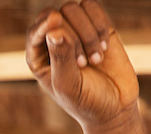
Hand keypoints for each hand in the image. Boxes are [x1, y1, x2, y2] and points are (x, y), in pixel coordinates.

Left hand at [25, 0, 138, 129]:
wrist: (114, 107)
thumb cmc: (85, 102)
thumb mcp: (68, 85)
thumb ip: (60, 57)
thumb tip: (54, 29)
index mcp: (38, 57)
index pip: (35, 31)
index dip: (44, 24)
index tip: (54, 21)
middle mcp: (54, 41)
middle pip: (57, 16)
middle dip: (73, 37)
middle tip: (84, 64)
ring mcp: (75, 31)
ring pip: (74, 8)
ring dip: (88, 33)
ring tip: (96, 59)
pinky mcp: (96, 26)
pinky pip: (93, 7)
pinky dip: (100, 24)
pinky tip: (105, 47)